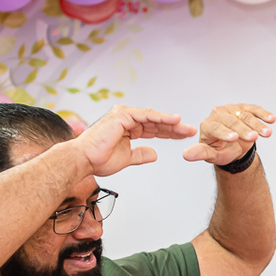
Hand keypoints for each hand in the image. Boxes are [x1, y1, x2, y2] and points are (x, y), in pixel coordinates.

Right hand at [78, 105, 196, 176]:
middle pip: (155, 122)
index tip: (183, 136)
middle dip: (174, 127)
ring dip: (171, 123)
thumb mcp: (126, 158)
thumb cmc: (98, 159)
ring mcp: (124, 115)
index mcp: (127, 128)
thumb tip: (154, 154)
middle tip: (190, 130)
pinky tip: (175, 120)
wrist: (84, 160)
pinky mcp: (122, 115)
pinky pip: (146, 115)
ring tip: (186, 127)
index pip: (152, 129)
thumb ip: (140, 155)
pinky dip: (161, 118)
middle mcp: (126, 119)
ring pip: (153, 118)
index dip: (168, 133)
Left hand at [182, 104, 275, 164]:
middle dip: (244, 130)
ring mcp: (232, 109)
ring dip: (257, 124)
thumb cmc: (221, 150)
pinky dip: (263, 114)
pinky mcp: (244, 108)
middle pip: (232, 121)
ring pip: (245, 115)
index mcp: (208, 124)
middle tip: (253, 139)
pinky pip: (254, 109)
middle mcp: (218, 114)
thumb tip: (185, 155)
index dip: (225, 133)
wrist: (234, 146)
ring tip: (267, 133)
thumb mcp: (211, 155)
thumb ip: (200, 153)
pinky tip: (272, 119)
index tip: (234, 139)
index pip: (216, 127)